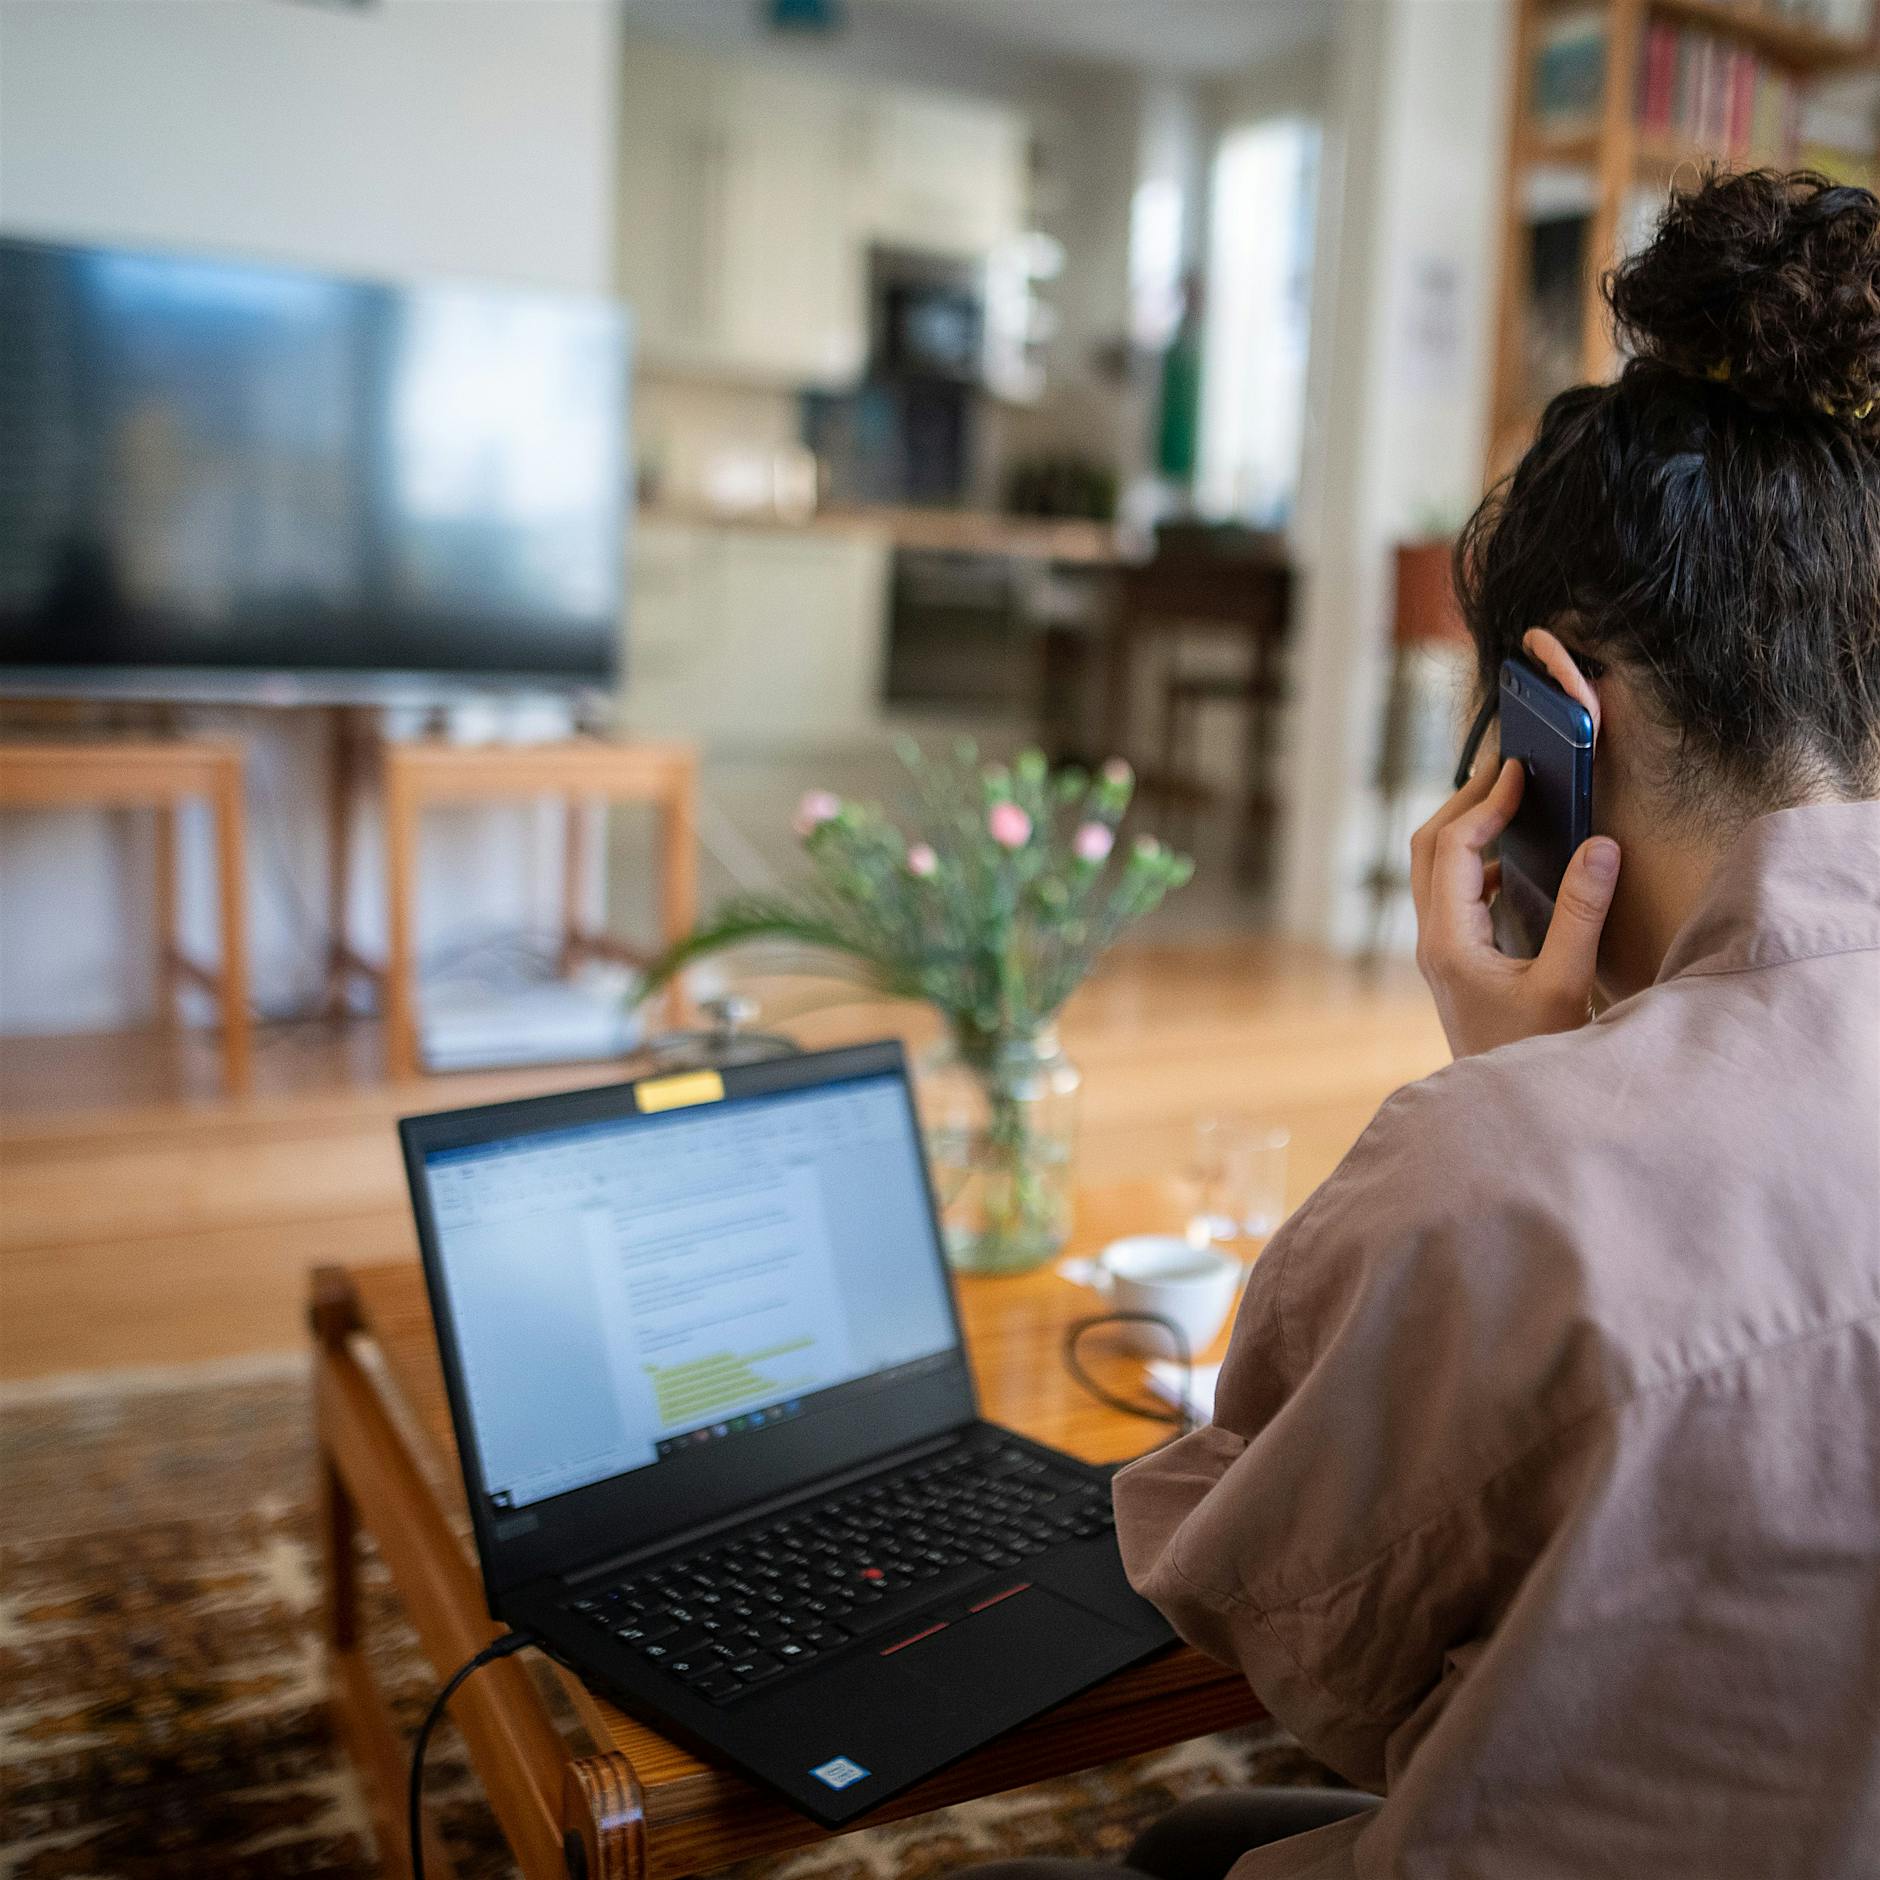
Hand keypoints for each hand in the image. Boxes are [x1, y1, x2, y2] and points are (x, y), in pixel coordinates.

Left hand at [1410, 758, 1620, 1058]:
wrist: (1507, 1116)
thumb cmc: (1536, 1057)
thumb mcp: (1566, 985)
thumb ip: (1581, 913)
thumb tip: (1600, 845)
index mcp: (1450, 942)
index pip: (1455, 849)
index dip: (1486, 803)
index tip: (1521, 772)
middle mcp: (1433, 942)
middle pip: (1427, 848)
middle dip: (1464, 801)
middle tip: (1506, 766)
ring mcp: (1438, 952)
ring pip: (1433, 870)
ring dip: (1466, 828)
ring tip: (1510, 799)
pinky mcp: (1452, 961)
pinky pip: (1451, 893)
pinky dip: (1476, 862)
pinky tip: (1515, 862)